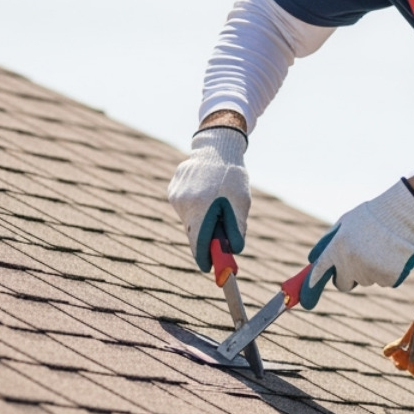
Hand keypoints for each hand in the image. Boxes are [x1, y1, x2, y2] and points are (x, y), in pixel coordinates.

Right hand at [167, 127, 249, 271]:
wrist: (216, 146)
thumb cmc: (232, 175)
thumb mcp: (241, 201)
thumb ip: (237, 227)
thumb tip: (235, 250)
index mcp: (201, 207)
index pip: (199, 242)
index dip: (204, 257)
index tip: (208, 267)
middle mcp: (184, 203)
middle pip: (192, 232)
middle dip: (205, 239)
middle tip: (218, 243)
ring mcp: (175, 196)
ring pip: (189, 220)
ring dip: (202, 220)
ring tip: (216, 203)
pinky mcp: (172, 190)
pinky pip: (185, 207)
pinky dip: (196, 207)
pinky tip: (206, 192)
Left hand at [300, 179, 413, 305]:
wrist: (402, 215)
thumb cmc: (371, 217)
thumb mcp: (345, 223)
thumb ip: (328, 243)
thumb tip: (314, 260)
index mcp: (336, 248)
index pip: (319, 273)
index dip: (311, 287)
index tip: (306, 300)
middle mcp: (350, 263)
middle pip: (343, 284)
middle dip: (347, 277)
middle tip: (358, 261)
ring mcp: (369, 272)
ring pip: (365, 281)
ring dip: (369, 270)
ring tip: (379, 249)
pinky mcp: (387, 278)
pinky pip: (382, 281)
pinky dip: (386, 272)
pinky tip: (390, 255)